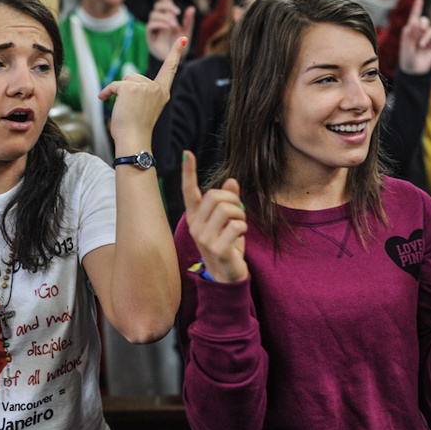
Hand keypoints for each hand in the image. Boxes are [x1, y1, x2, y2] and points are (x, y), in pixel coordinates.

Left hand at [99, 36, 186, 151]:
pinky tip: (105, 99)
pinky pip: (114, 85)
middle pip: (135, 77)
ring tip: (125, 110)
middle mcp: (156, 88)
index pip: (170, 69)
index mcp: (163, 92)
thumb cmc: (137, 129)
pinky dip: (106, 92)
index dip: (175, 53)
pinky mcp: (130, 88)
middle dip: (128, 90)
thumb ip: (143, 92)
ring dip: (119, 92)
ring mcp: (144, 87)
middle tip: (131, 111)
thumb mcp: (145, 107)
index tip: (182, 39)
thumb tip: (126, 80)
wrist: (133, 140)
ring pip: (125, 79)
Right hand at [146, 0, 194, 61]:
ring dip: (165, 17)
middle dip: (167, 5)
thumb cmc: (179, 47)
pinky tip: (167, 27)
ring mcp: (154, 27)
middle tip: (177, 13)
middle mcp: (160, 20)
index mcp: (168, 17)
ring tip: (173, 25)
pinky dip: (160, 24)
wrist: (174, 62)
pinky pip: (152, 24)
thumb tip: (191, 8)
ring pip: (155, 14)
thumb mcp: (187, 33)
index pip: (165, 1)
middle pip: (159, 5)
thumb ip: (189, 21)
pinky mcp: (150, 35)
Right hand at [181, 151, 247, 282]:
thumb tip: (232, 180)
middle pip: (215, 196)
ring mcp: (204, 238)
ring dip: (240, 214)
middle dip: (233, 201)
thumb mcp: (228, 221)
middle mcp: (195, 226)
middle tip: (239, 213)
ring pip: (226, 209)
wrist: (226, 275)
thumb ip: (229, 201)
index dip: (189, 172)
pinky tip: (240, 236)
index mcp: (195, 217)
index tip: (187, 153)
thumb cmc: (227, 245)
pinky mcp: (217, 249)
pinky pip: (236, 226)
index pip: (189, 192)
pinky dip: (243, 228)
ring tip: (240, 226)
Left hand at [398, 0, 430, 74]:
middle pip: (424, 21)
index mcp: (409, 31)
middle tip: (417, 39)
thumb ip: (410, 34)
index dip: (417, 8)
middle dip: (421, 28)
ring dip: (427, 36)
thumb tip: (414, 21)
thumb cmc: (407, 58)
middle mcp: (419, 32)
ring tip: (422, 46)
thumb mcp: (406, 46)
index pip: (414, 17)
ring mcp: (427, 37)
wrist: (415, 71)